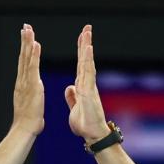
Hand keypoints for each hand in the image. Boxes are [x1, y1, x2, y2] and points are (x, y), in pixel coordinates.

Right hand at [12, 24, 44, 135]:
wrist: (25, 129)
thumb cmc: (30, 121)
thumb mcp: (32, 105)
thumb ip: (33, 97)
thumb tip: (34, 95)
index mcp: (23, 85)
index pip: (25, 63)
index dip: (25, 50)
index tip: (26, 38)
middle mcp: (22, 81)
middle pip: (23, 57)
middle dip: (24, 41)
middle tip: (25, 27)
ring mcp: (25, 82)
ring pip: (26, 59)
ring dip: (27, 43)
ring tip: (28, 30)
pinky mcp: (32, 85)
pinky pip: (33, 67)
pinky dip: (34, 55)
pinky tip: (35, 44)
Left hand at [65, 25, 109, 142]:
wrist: (93, 136)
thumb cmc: (85, 124)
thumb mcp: (74, 108)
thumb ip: (72, 97)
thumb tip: (70, 88)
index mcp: (82, 87)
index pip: (81, 65)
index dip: (81, 52)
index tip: (82, 38)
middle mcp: (87, 84)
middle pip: (86, 60)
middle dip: (86, 44)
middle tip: (87, 28)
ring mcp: (89, 87)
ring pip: (88, 63)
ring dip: (87, 48)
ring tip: (87, 33)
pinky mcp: (89, 91)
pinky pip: (88, 73)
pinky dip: (88, 60)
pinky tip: (87, 50)